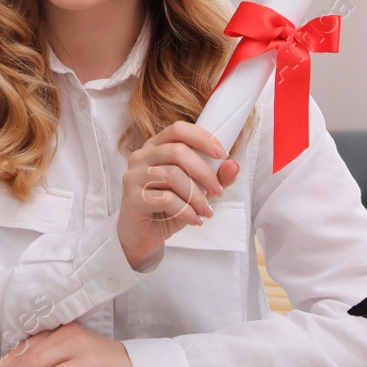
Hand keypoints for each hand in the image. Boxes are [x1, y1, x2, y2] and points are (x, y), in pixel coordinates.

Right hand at [117, 121, 239, 269]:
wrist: (142, 236)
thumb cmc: (167, 209)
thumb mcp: (196, 191)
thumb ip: (215, 178)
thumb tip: (234, 165)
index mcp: (156, 147)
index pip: (178, 130)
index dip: (202, 139)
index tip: (222, 155)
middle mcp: (142, 156)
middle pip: (177, 151)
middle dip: (204, 172)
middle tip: (218, 191)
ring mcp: (134, 175)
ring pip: (171, 175)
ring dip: (196, 196)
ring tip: (205, 210)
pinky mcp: (132, 197)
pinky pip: (165, 199)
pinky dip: (186, 211)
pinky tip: (193, 219)